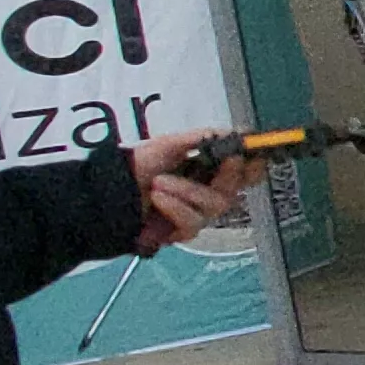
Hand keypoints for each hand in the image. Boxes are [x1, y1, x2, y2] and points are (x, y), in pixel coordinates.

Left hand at [128, 129, 265, 255]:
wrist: (109, 192)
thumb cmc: (138, 166)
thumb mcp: (169, 144)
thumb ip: (201, 138)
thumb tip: (235, 132)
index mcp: (210, 170)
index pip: (246, 172)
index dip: (255, 166)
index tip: (253, 156)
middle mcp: (210, 193)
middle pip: (237, 189)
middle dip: (229, 175)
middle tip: (226, 160)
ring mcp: (198, 214)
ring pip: (215, 205)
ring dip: (187, 191)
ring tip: (159, 183)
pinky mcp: (183, 232)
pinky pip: (193, 223)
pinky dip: (175, 208)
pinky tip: (159, 199)